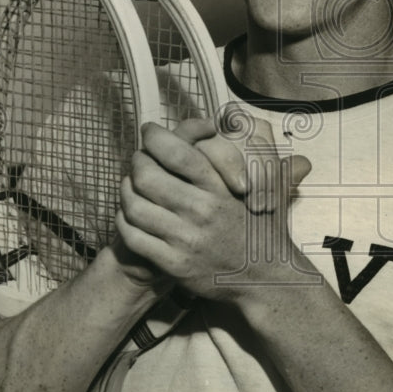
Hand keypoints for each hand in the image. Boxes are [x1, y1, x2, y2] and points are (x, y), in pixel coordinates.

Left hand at [115, 116, 310, 300]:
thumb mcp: (269, 185)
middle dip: (137, 162)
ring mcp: (186, 239)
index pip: (178, 153)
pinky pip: (133, 236)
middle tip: (139, 160)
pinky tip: (129, 214)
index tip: (150, 132)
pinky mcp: (173, 264)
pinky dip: (124, 220)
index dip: (156, 138)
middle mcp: (202, 211)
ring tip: (131, 186)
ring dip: (126, 191)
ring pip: (134, 205)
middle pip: (147, 176)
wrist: (264, 277)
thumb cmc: (262, 226)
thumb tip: (239, 114)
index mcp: (220, 188)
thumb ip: (259, 149)